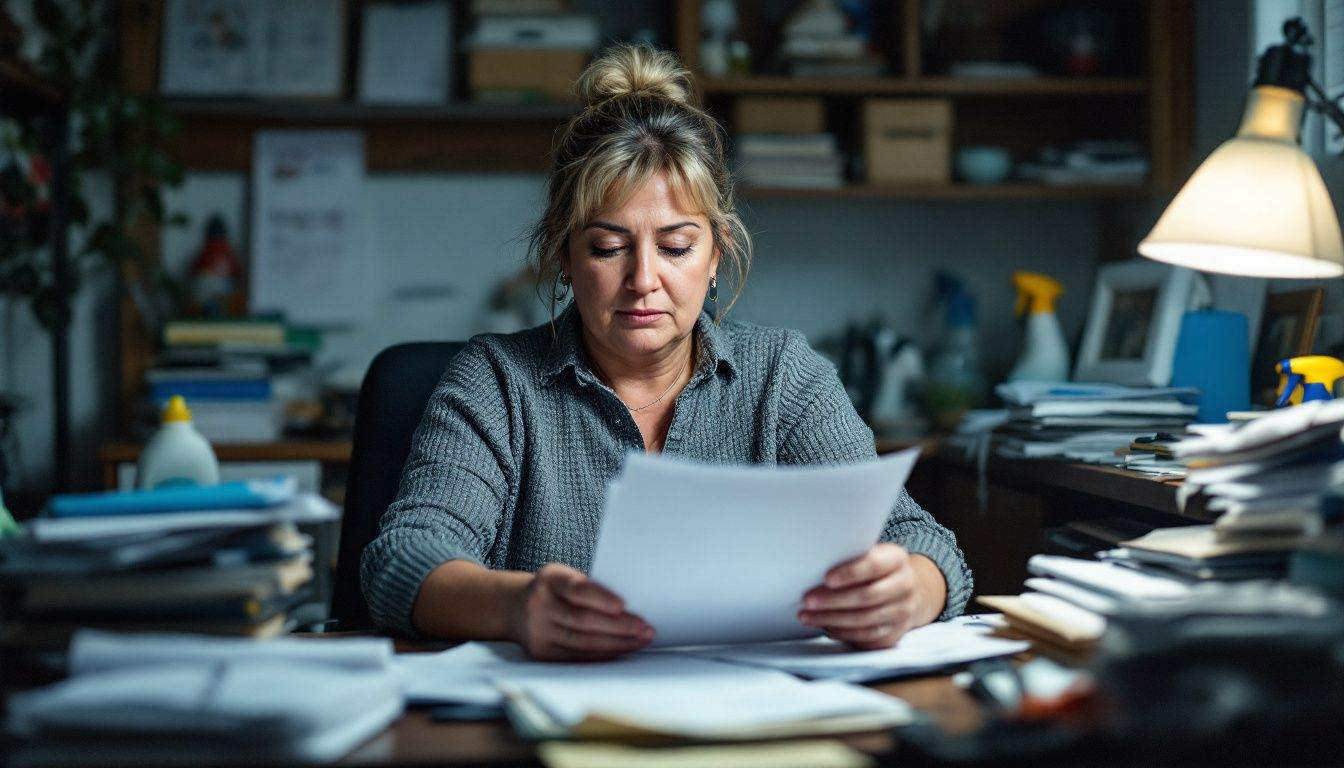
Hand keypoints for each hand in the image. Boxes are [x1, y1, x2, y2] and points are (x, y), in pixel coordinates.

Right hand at [506, 563, 654, 659]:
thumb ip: (588, 588)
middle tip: (646, 628)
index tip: (623, 605)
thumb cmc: (554, 589)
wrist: (515, 607)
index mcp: (550, 580)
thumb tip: (630, 607)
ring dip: (617, 643)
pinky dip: (602, 655)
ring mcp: (539, 631)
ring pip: (583, 642)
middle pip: (584, 620)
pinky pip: (577, 657)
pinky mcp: (542, 652)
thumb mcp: (564, 577)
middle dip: (619, 626)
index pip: (577, 589)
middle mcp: (540, 605)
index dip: (600, 598)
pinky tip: (622, 651)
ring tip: (641, 641)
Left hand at [798, 544, 935, 649]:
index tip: (826, 578)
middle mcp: (904, 586)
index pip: (873, 565)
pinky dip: (842, 633)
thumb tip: (814, 564)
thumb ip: (851, 557)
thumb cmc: (879, 570)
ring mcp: (902, 612)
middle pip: (867, 596)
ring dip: (831, 619)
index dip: (849, 573)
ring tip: (807, 616)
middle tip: (808, 600)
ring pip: (864, 619)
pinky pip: (866, 636)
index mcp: (896, 560)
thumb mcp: (872, 555)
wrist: (911, 592)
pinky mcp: (894, 633)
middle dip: (833, 600)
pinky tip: (825, 627)